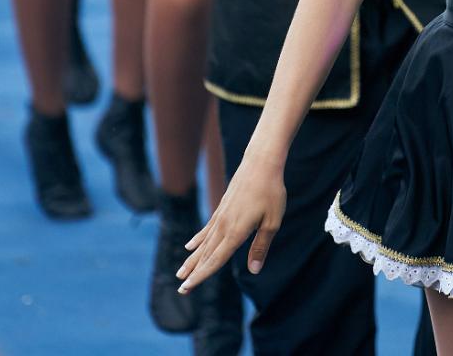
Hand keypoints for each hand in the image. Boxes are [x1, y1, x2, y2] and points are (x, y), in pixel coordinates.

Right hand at [177, 154, 286, 289]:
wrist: (260, 163)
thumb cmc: (271, 192)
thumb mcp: (272, 222)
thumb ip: (261, 246)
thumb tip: (254, 270)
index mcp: (236, 232)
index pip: (215, 260)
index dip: (201, 276)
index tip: (187, 287)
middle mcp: (224, 226)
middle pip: (206, 254)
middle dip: (193, 272)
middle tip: (181, 289)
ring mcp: (221, 216)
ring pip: (204, 243)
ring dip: (192, 259)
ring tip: (180, 272)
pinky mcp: (222, 207)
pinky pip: (207, 228)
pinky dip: (198, 239)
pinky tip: (190, 246)